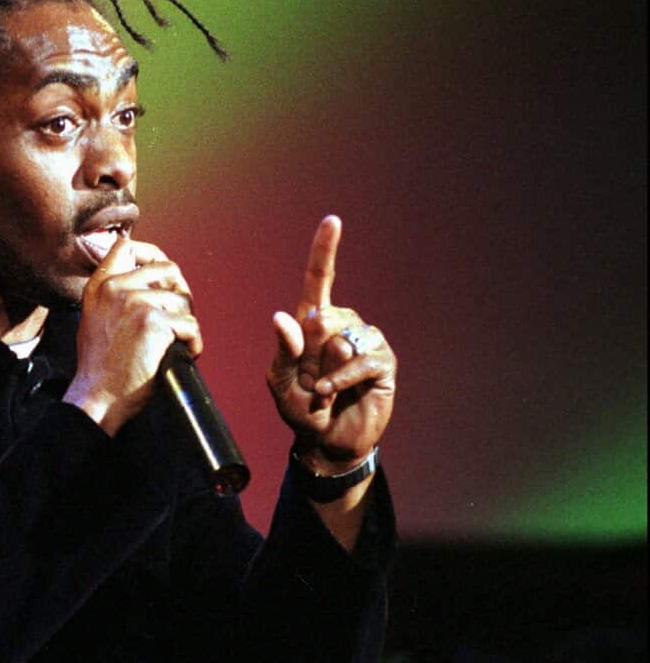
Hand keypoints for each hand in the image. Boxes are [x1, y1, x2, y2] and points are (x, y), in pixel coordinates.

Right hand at [63, 237, 201, 435]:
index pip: (126, 246)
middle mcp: (115, 288)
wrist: (97, 396)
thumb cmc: (100, 367)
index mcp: (100, 286)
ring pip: (182, 299)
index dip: (152, 254)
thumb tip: (148, 284)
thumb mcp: (95, 318)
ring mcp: (135, 302)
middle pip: (167, 268)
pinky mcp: (154, 322)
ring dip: (187, 322)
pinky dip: (194, 343)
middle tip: (179, 316)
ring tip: (177, 343)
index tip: (162, 273)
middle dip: (181, 291)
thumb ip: (113, 296)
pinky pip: (191, 324)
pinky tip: (183, 353)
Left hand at [267, 216, 395, 473]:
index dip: (324, 250)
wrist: (326, 441)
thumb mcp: (280, 383)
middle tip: (307, 380)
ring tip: (322, 391)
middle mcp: (341, 325)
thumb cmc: (299, 409)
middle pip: (323, 320)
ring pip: (340, 342)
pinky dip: (340, 380)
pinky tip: (330, 393)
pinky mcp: (382, 363)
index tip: (332, 221)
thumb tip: (282, 317)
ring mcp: (364, 342)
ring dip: (324, 372)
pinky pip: (359, 362)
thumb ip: (283, 351)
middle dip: (308, 356)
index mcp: (312, 323)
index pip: (318, 281)